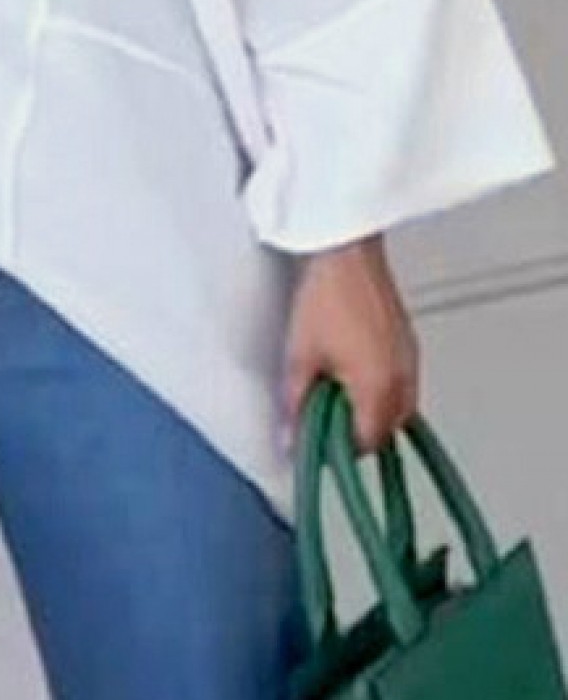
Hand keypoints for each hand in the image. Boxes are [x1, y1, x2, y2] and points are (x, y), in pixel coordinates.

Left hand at [281, 234, 420, 454]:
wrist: (347, 252)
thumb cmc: (327, 295)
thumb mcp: (300, 357)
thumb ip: (296, 405)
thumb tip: (290, 437)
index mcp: (378, 389)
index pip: (364, 443)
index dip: (337, 447)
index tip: (315, 437)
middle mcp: (403, 378)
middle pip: (384, 429)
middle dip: (354, 431)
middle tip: (322, 414)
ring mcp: (409, 358)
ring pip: (396, 407)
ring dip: (369, 410)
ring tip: (334, 389)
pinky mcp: (408, 341)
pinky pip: (401, 382)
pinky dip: (380, 388)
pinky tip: (353, 372)